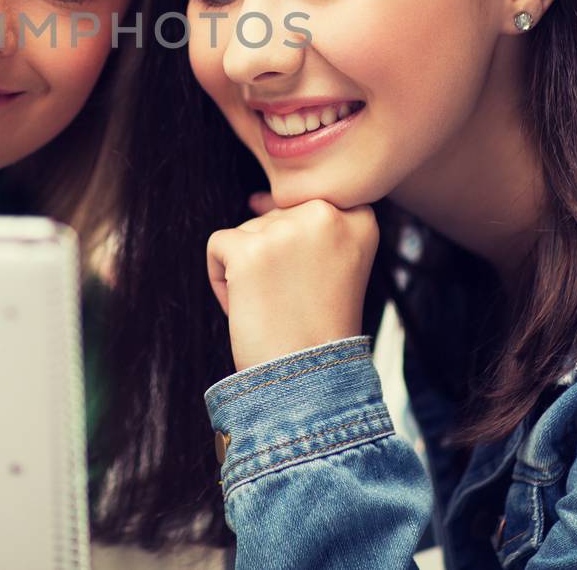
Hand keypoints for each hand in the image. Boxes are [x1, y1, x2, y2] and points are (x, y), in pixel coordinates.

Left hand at [207, 197, 378, 370]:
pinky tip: (247, 306)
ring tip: (276, 307)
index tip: (312, 282)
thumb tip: (256, 199)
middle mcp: (326, 214)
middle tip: (295, 301)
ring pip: (247, 231)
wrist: (311, 378)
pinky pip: (217, 246)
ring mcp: (286, 230)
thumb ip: (307, 225)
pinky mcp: (248, 249)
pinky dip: (220, 280)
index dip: (301, 247)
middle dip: (273, 260)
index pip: (309, 204)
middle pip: (275, 217)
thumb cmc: (319, 326)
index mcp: (359, 217)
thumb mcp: (336, 262)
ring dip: (249, 271)